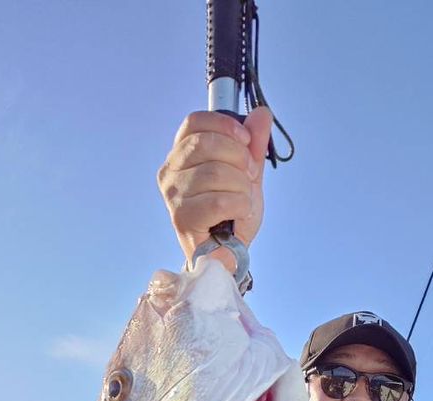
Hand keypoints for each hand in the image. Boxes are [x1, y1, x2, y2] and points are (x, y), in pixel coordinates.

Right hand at [157, 107, 271, 274]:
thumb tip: (262, 114)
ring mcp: (174, 196)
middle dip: (240, 158)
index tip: (246, 141)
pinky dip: (240, 206)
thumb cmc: (232, 215)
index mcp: (182, 154)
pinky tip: (240, 214)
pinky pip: (219, 201)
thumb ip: (252, 145)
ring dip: (242, 188)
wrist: (229, 254)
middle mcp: (171, 172)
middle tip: (249, 177)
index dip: (226, 126)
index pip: (195, 122)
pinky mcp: (183, 218)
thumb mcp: (247, 173)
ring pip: (216, 173)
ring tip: (243, 201)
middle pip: (207, 144)